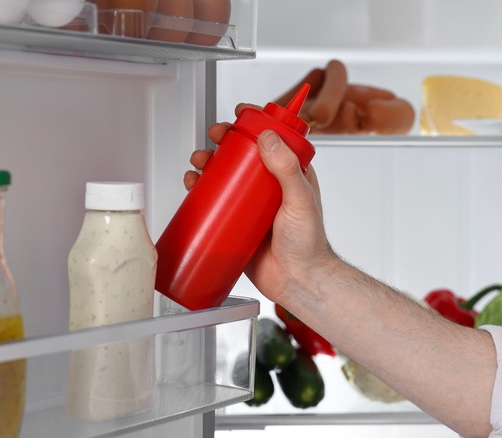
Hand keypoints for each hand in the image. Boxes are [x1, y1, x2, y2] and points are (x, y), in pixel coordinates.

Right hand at [184, 103, 336, 305]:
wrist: (298, 281)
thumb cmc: (309, 243)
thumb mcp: (300, 199)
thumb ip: (287, 168)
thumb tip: (268, 137)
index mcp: (291, 174)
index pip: (272, 139)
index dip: (254, 122)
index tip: (241, 112)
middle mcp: (269, 186)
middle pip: (242, 153)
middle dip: (224, 140)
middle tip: (215, 137)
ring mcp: (251, 204)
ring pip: (225, 175)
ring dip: (207, 162)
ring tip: (199, 162)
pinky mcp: (236, 223)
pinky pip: (214, 202)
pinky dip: (200, 189)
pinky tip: (192, 184)